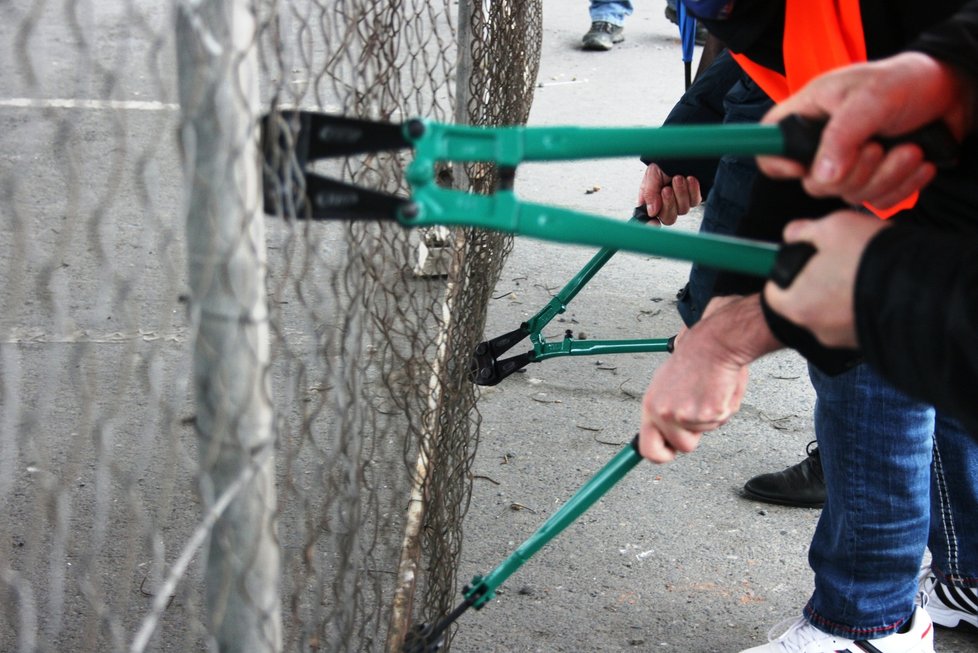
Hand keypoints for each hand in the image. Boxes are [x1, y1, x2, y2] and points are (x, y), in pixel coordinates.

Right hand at [638, 163, 701, 225]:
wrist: (681, 153)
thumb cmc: (664, 163)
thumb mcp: (651, 175)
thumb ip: (649, 193)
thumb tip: (652, 212)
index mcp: (652, 201)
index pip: (651, 220)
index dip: (651, 225)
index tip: (653, 223)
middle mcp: (667, 205)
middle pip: (668, 219)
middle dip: (668, 204)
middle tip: (666, 189)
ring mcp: (681, 203)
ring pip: (683, 210)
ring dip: (680, 193)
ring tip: (678, 178)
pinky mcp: (694, 198)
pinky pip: (695, 201)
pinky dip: (692, 190)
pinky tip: (689, 179)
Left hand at [639, 331, 748, 461]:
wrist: (713, 344)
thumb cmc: (694, 359)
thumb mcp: (666, 385)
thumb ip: (664, 409)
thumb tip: (664, 430)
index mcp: (651, 405)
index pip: (647, 448)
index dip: (661, 455)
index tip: (669, 453)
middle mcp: (664, 414)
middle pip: (679, 448)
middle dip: (690, 440)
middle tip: (696, 418)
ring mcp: (685, 416)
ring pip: (702, 434)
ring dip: (708, 419)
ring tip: (707, 393)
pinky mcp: (707, 415)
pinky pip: (718, 423)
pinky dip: (722, 410)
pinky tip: (718, 390)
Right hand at [758, 52, 974, 208]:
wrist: (951, 93)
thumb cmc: (907, 81)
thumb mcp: (872, 97)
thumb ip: (842, 136)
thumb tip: (821, 177)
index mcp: (810, 112)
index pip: (769, 143)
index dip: (776, 162)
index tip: (803, 167)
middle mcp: (823, 141)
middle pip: (813, 182)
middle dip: (853, 172)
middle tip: (879, 147)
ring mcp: (848, 163)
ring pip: (847, 194)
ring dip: (884, 177)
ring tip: (910, 151)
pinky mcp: (873, 178)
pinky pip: (874, 201)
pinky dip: (900, 187)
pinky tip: (917, 163)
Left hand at [763, 211, 888, 347]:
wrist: (924, 289)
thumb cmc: (869, 258)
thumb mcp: (832, 227)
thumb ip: (804, 231)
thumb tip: (792, 234)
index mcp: (796, 304)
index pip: (774, 292)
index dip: (787, 272)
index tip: (803, 260)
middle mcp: (815, 328)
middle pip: (804, 302)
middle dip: (817, 281)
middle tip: (838, 261)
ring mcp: (842, 340)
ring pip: (832, 312)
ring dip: (842, 293)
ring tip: (863, 270)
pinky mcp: (868, 342)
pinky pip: (857, 320)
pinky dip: (862, 304)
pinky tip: (877, 285)